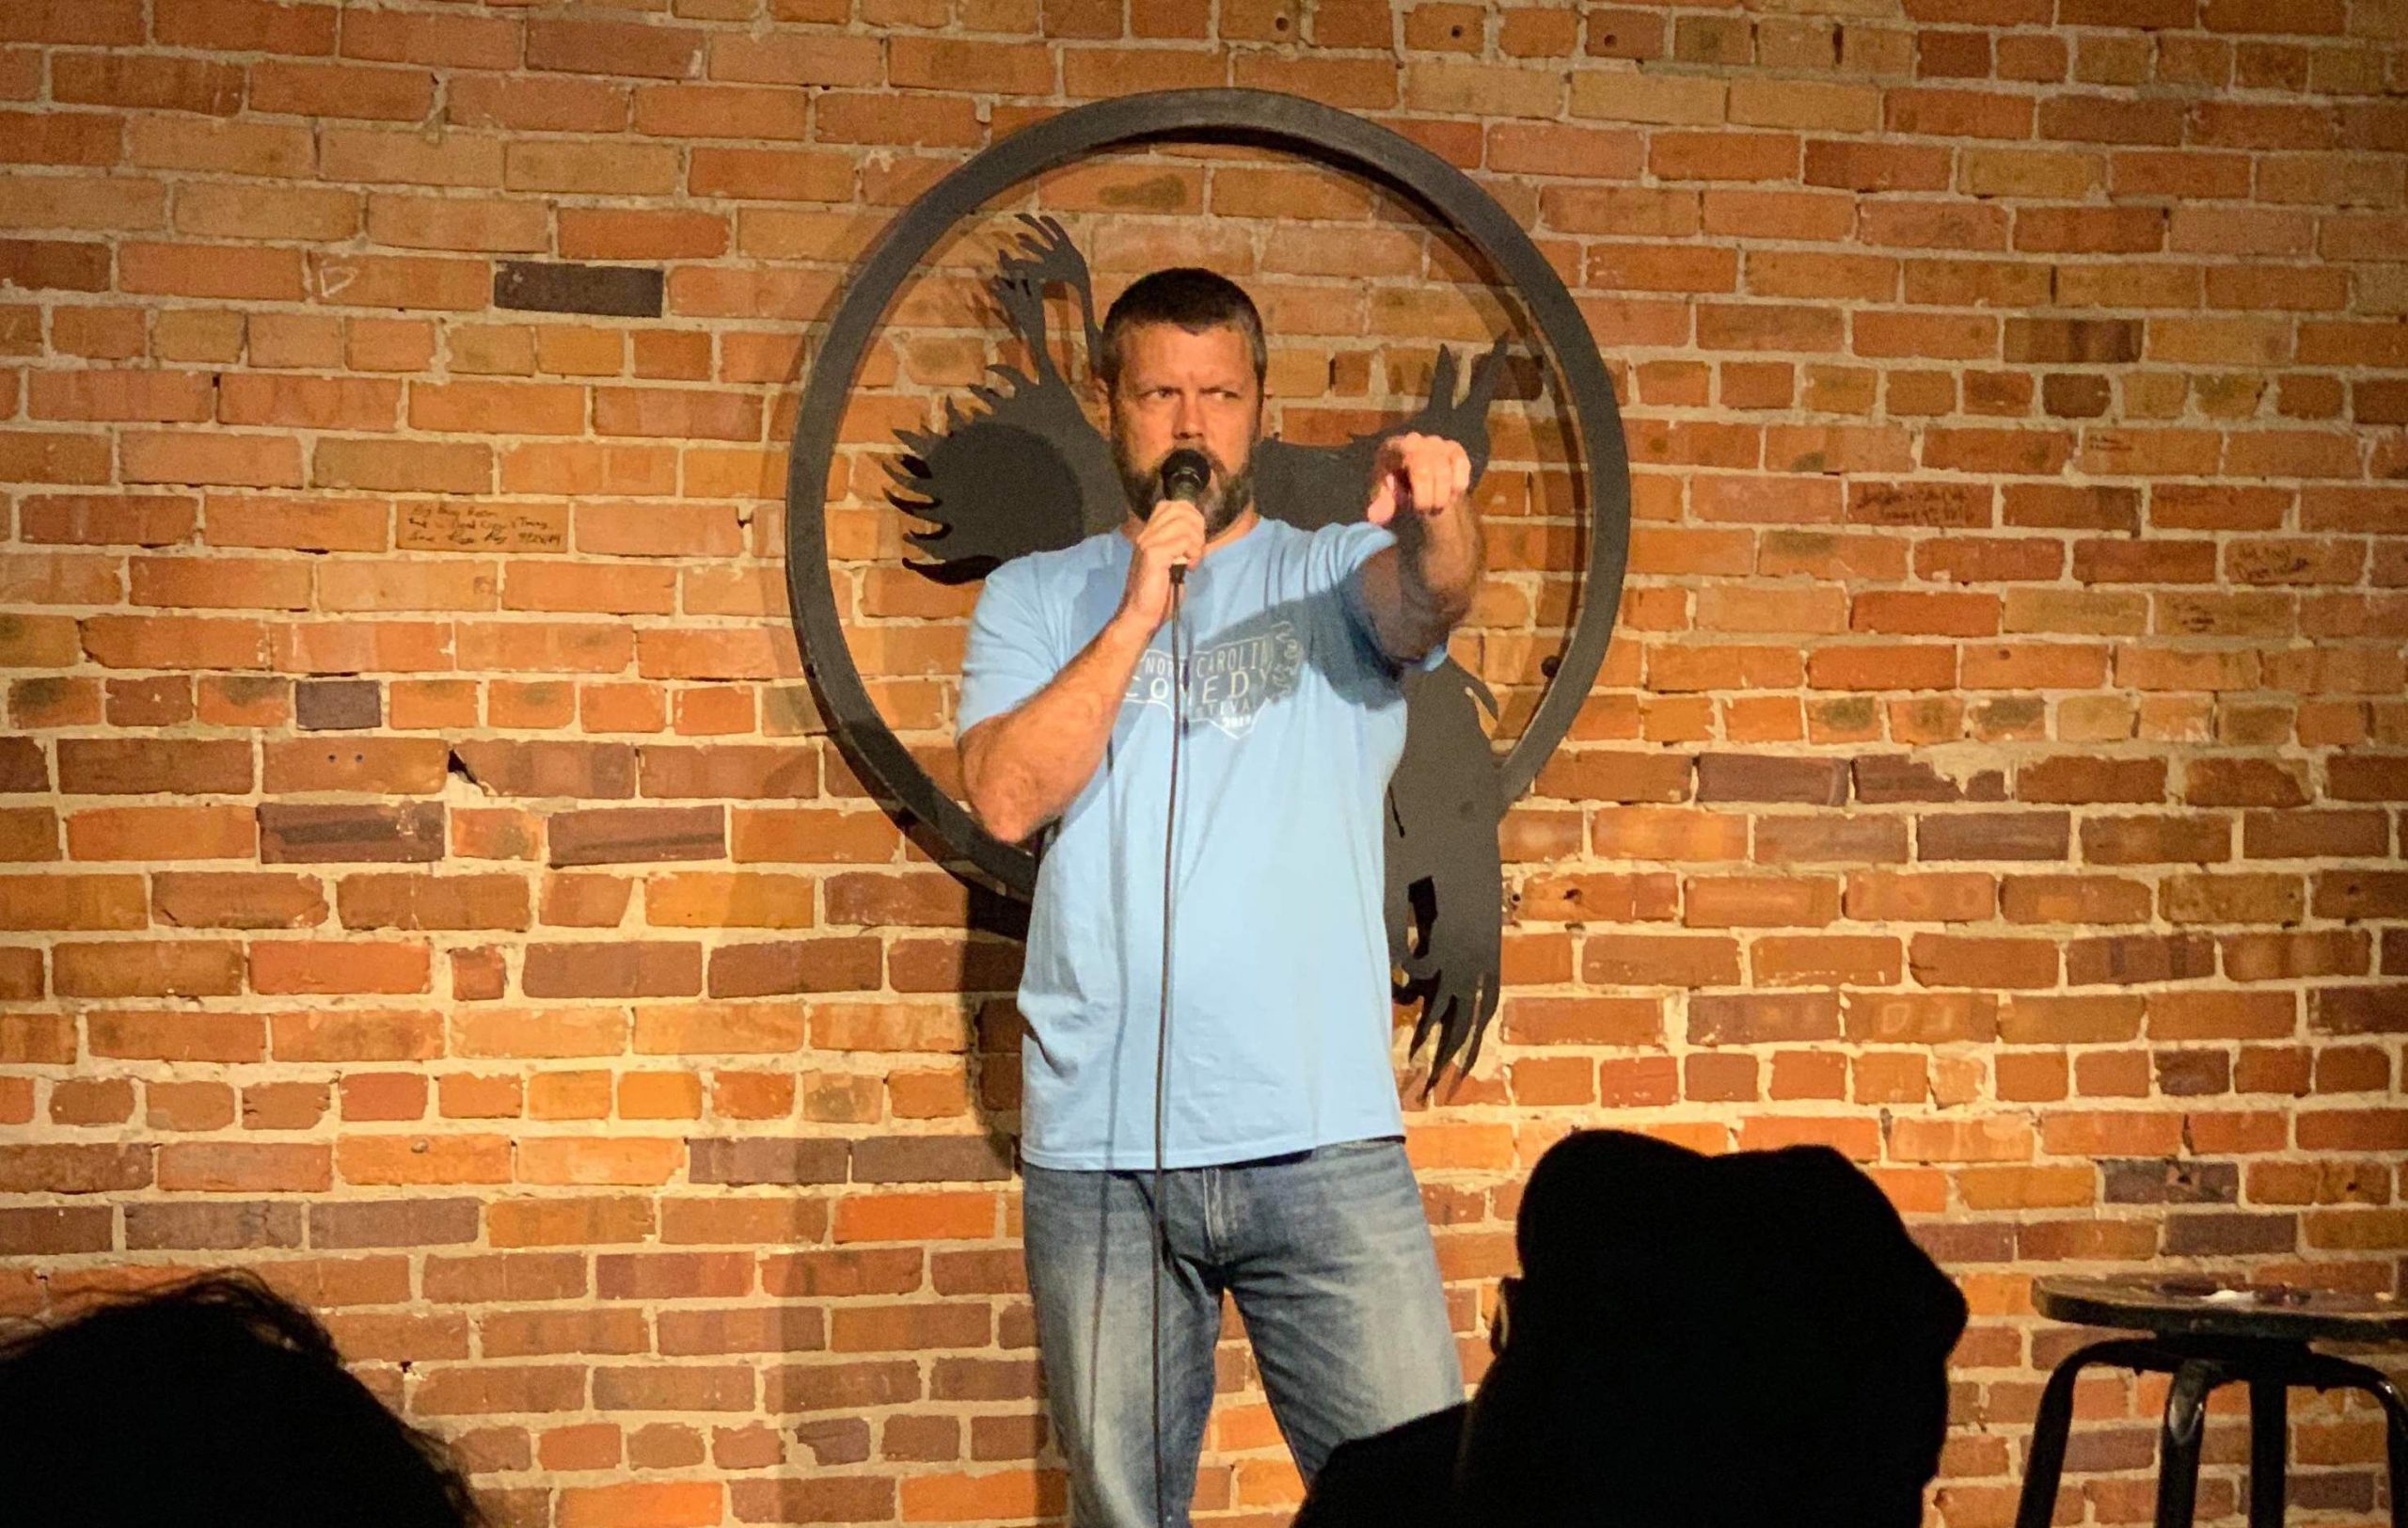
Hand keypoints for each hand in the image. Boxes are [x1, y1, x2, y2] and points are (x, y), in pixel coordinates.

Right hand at [1116, 498, 1204, 631]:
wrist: (1141, 615)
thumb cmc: (1159, 594)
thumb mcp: (1172, 562)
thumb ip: (1181, 544)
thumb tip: (1198, 533)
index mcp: (1149, 533)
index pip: (1173, 505)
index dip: (1192, 516)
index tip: (1195, 541)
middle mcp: (1146, 533)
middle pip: (1180, 508)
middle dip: (1197, 527)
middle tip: (1196, 550)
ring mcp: (1147, 542)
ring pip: (1184, 523)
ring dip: (1196, 543)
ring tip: (1191, 561)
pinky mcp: (1153, 555)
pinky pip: (1183, 542)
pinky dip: (1192, 554)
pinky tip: (1188, 568)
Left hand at [1366, 432, 1471, 530]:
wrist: (1407, 476)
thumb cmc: (1392, 484)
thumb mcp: (1382, 495)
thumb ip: (1380, 504)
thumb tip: (1375, 517)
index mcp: (1395, 446)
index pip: (1410, 455)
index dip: (1419, 484)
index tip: (1418, 507)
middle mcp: (1417, 439)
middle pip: (1428, 469)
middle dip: (1428, 498)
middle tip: (1425, 513)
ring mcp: (1438, 443)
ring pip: (1446, 471)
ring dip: (1443, 496)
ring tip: (1436, 508)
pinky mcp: (1455, 450)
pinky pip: (1462, 466)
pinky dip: (1458, 485)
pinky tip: (1451, 498)